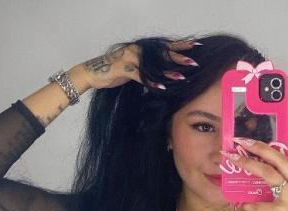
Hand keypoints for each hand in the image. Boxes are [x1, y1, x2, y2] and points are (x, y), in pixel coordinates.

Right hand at [80, 39, 198, 89]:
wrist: (91, 73)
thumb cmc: (114, 72)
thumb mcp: (134, 69)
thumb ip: (148, 69)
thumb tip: (165, 75)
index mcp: (141, 49)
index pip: (164, 46)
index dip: (180, 45)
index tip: (196, 46)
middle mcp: (137, 50)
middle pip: (161, 53)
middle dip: (179, 58)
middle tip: (194, 63)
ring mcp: (129, 58)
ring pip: (152, 65)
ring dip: (168, 72)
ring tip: (182, 77)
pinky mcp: (122, 68)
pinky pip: (139, 76)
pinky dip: (151, 82)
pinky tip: (162, 87)